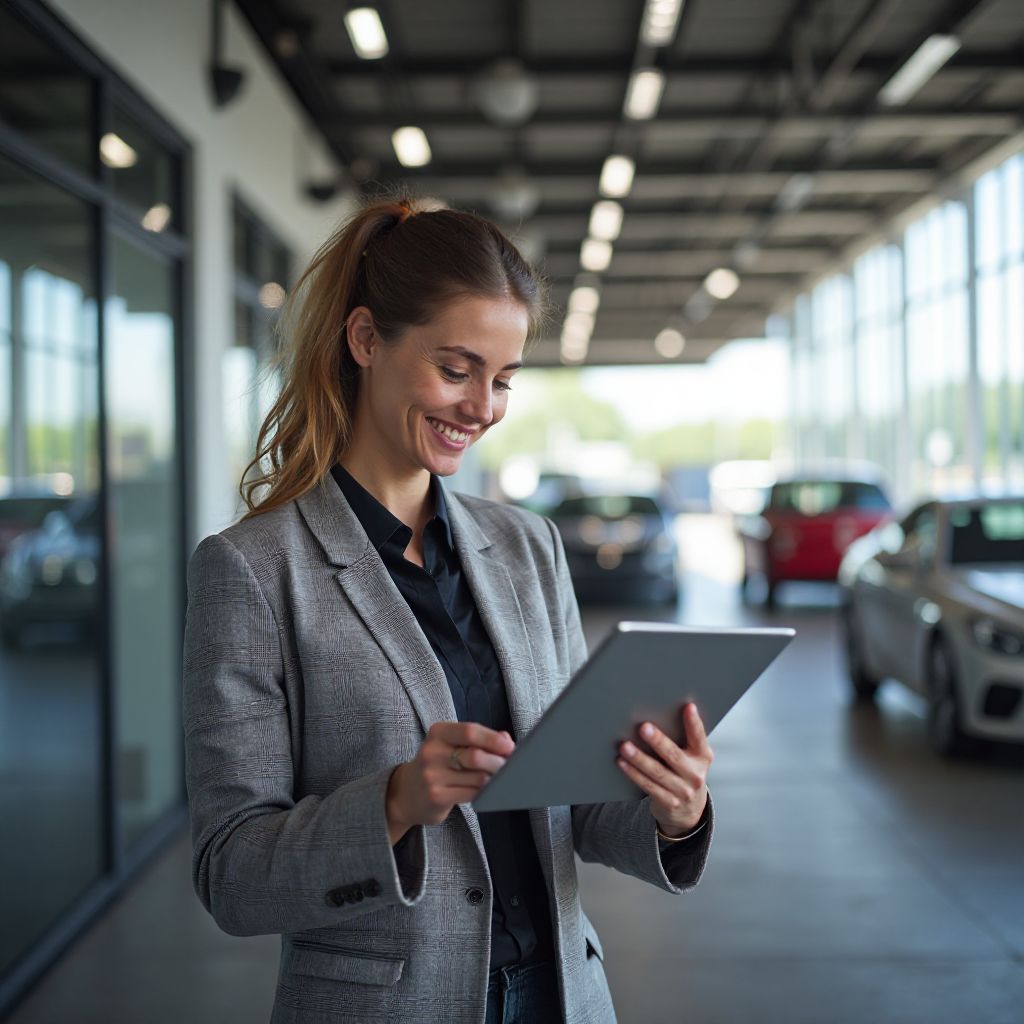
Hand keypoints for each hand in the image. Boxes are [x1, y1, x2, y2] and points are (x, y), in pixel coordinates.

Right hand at [386, 722, 514, 842]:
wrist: (407, 793)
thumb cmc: (438, 765)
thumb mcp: (452, 745)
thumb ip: (479, 739)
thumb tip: (507, 740)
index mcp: (438, 732)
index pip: (470, 731)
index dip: (493, 739)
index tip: (510, 747)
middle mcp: (431, 751)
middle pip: (475, 755)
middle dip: (498, 762)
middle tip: (509, 767)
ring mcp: (431, 775)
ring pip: (477, 777)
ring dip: (494, 779)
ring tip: (499, 779)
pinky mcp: (436, 796)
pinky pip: (471, 794)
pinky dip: (485, 793)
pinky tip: (486, 791)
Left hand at [616, 703, 712, 837]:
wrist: (689, 810)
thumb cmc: (685, 773)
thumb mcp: (692, 757)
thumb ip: (682, 741)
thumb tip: (657, 715)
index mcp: (703, 757)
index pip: (699, 738)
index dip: (694, 723)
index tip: (688, 707)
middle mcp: (695, 774)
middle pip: (674, 756)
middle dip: (658, 741)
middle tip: (643, 727)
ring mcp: (683, 791)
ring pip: (657, 772)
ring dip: (639, 758)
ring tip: (625, 746)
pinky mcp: (669, 803)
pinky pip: (648, 786)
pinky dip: (633, 773)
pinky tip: (622, 762)